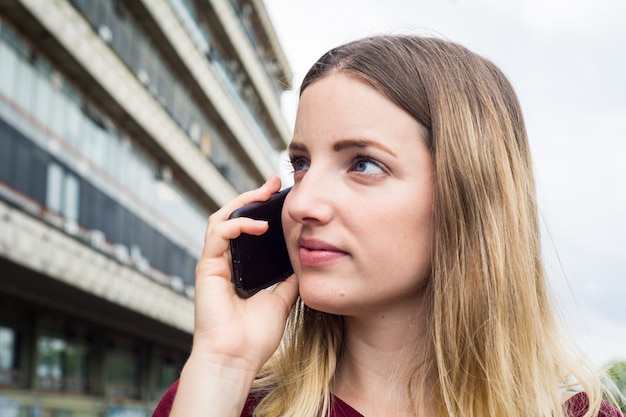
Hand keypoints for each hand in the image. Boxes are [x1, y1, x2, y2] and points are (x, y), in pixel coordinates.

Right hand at [190, 176, 298, 372]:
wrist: (237, 359)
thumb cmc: (254, 337)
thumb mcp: (281, 300)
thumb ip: (287, 280)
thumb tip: (303, 262)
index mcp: (238, 268)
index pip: (246, 229)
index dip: (260, 210)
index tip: (281, 195)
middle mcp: (224, 262)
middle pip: (232, 217)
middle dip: (251, 197)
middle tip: (273, 182)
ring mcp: (213, 264)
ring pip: (221, 219)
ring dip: (242, 202)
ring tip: (264, 193)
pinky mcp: (206, 268)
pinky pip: (218, 235)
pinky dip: (236, 224)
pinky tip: (257, 225)